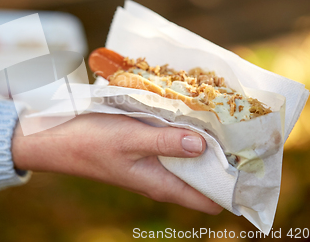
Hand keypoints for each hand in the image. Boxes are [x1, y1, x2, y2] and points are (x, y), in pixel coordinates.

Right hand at [12, 113, 221, 214]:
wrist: (57, 140)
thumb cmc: (91, 142)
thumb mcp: (131, 139)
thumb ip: (167, 143)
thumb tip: (205, 147)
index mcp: (162, 184)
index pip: (211, 200)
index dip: (233, 185)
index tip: (252, 161)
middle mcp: (162, 177)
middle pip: (205, 176)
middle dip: (224, 156)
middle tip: (241, 128)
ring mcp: (153, 162)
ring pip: (191, 157)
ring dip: (204, 140)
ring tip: (220, 115)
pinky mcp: (144, 147)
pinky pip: (174, 142)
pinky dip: (185, 130)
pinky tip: (189, 110)